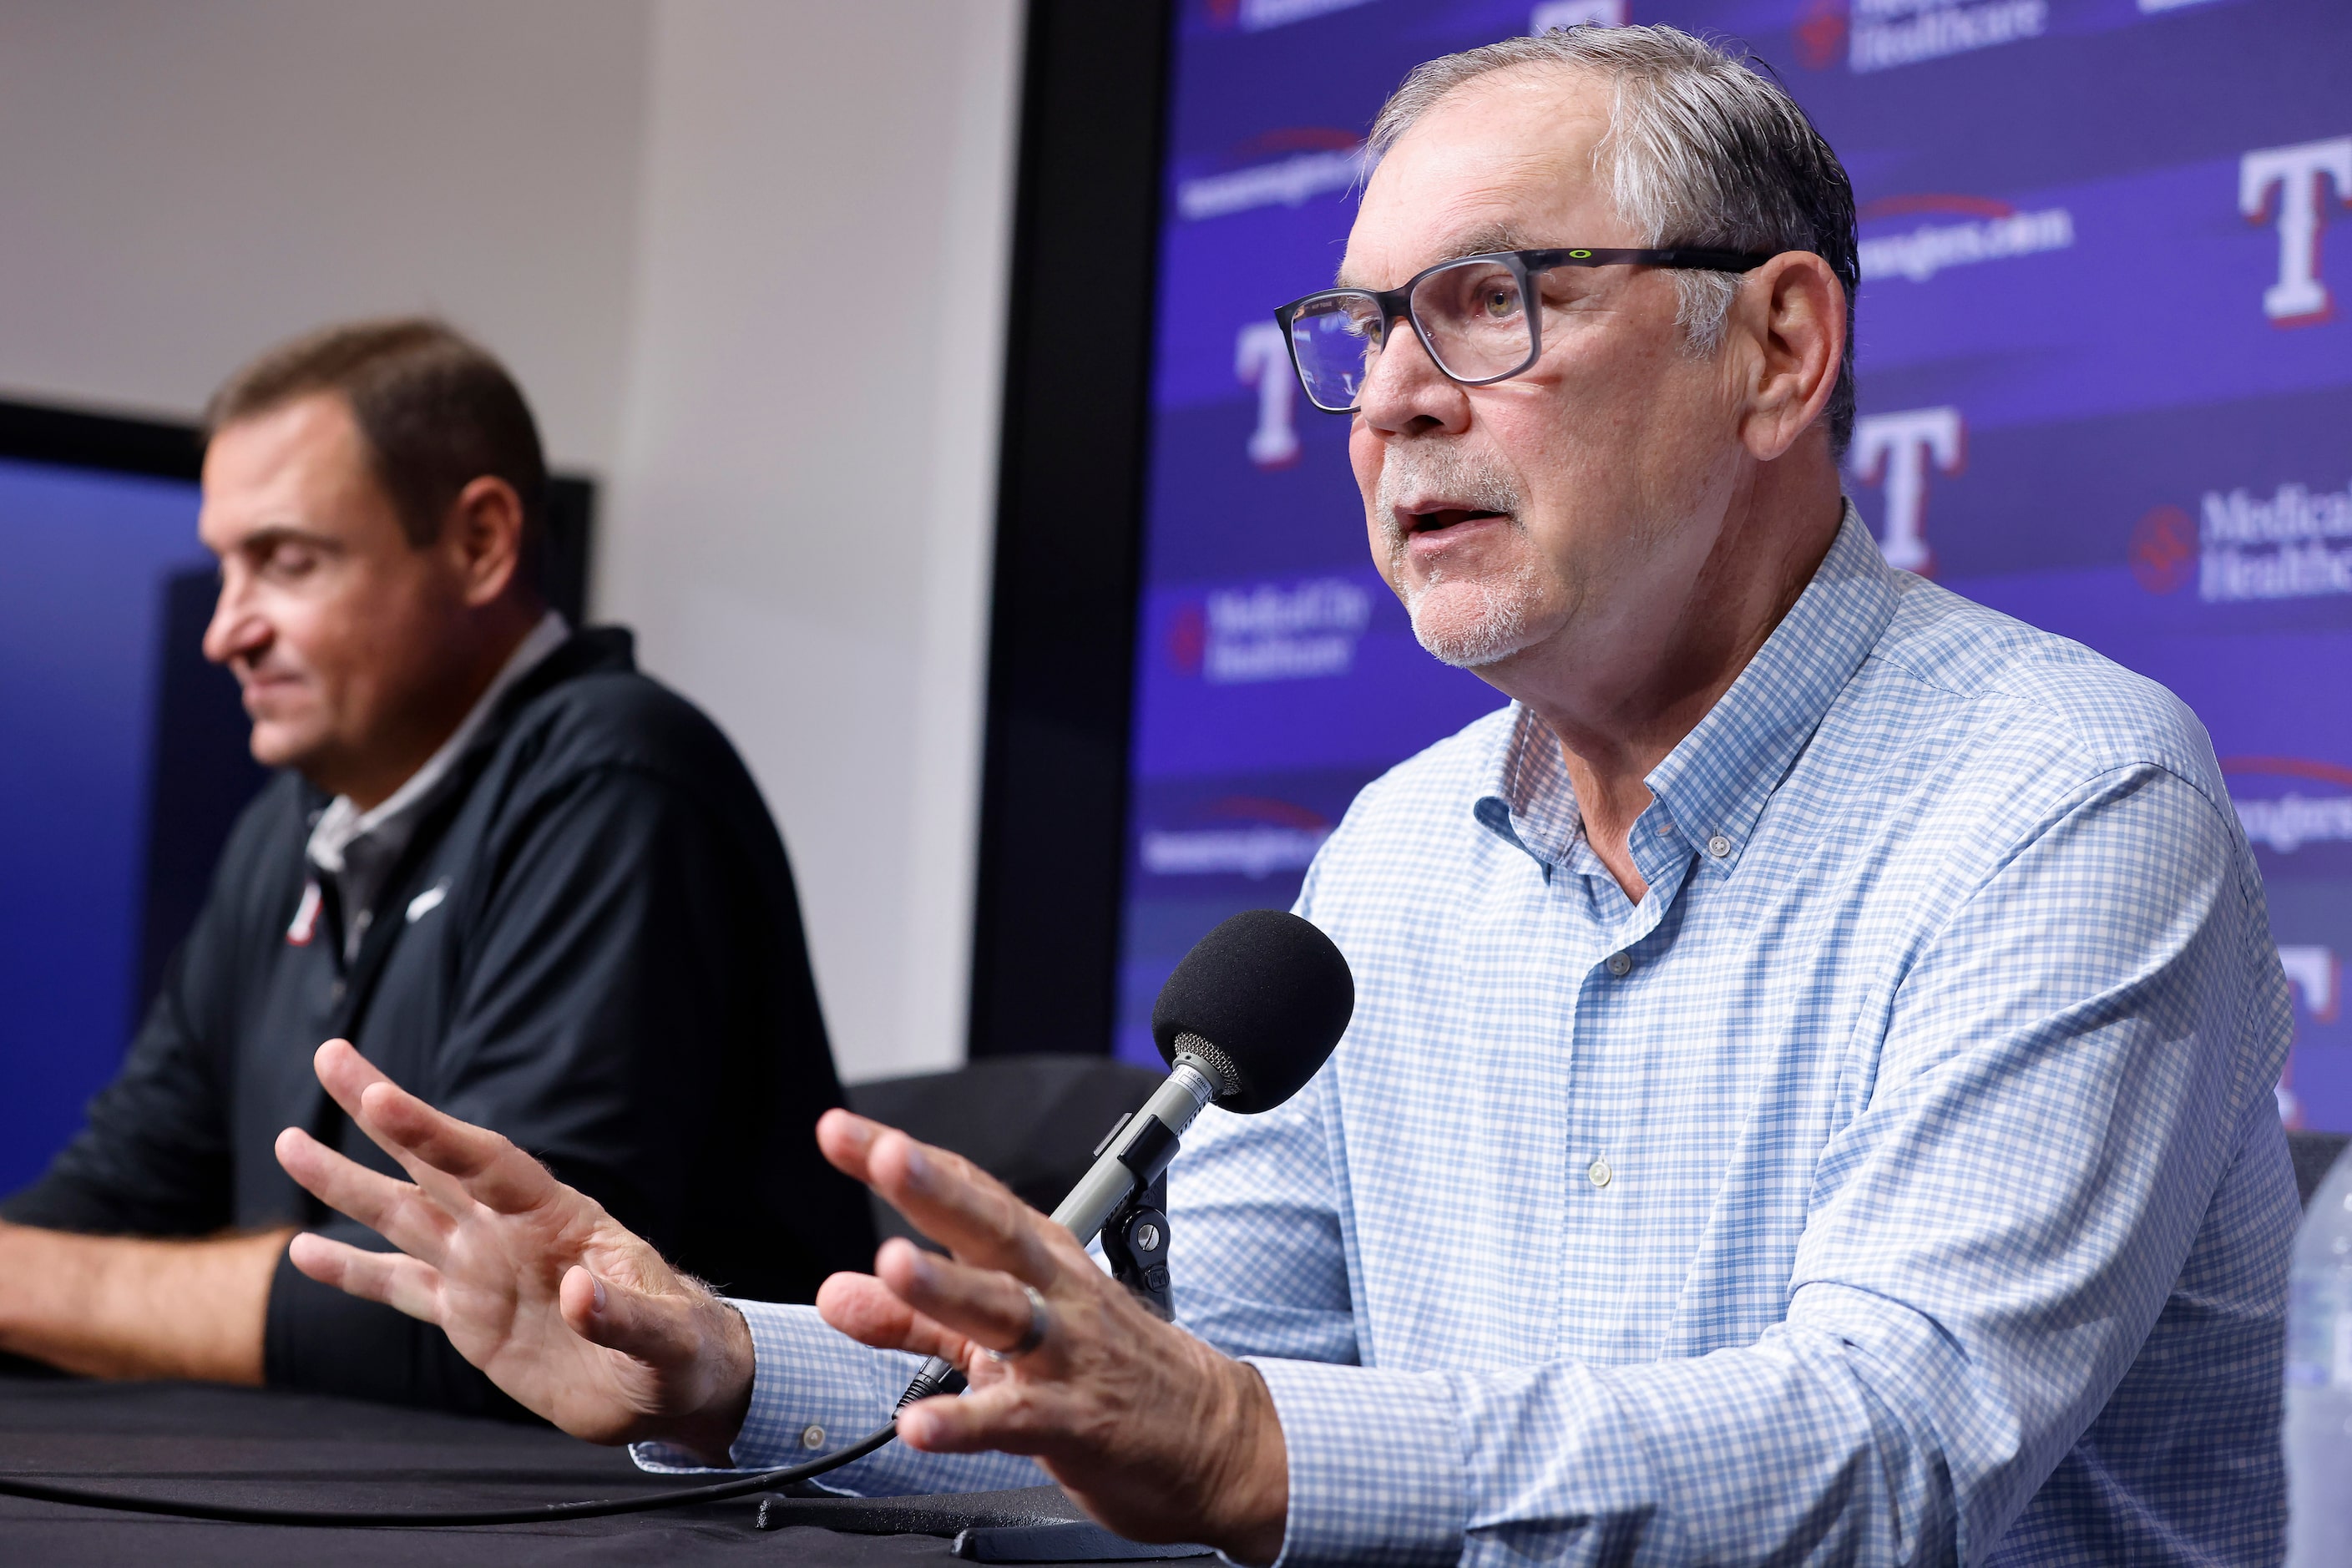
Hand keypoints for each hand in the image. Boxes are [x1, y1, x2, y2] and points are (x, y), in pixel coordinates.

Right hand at [274, 1040, 752, 1460]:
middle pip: (433, 1162)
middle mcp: (509, 1231)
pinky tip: (305, 1252)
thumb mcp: (667, 1337)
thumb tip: (577, 1294)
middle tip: (330, 1055)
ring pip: (402, 1215)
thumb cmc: (683, 1349)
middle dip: (381, 1111)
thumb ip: (623, 1316)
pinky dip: (351, 1272)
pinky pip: (399, 1287)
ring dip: (346, 1183)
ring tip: (288, 1141)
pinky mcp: (468, 1318)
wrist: (671, 1389)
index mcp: (557, 1217)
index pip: (485, 1161)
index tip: (379, 1096)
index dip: (431, 1130)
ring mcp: (483, 1270)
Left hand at [813, 1111, 1289, 1565]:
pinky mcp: (1079, 1421)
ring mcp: (1070, 1354)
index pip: (968, 1193)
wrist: (1216, 1441)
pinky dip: (968, 1421)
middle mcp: (1055, 1292)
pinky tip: (920, 1425)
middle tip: (885, 1155)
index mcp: (1040, 1259)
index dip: (904, 1160)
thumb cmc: (1110, 1375)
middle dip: (937, 1191)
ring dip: (949, 1287)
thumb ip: (913, 1318)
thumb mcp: (1003, 1339)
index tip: (840, 1133)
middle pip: (993, 1230)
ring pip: (1007, 1310)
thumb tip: (835, 1292)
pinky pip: (1018, 1418)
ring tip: (891, 1267)